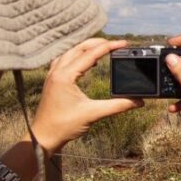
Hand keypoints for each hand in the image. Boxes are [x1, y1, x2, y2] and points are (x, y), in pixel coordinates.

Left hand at [32, 38, 143, 153]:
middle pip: (79, 48)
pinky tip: (85, 61)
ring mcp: (52, 75)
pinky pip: (64, 60)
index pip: (91, 54)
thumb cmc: (64, 126)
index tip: (123, 44)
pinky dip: (76, 55)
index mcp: (66, 76)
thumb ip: (118, 106)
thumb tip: (138, 101)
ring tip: (102, 49)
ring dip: (87, 48)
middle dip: (98, 43)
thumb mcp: (93, 114)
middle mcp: (57, 71)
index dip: (109, 47)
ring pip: (70, 52)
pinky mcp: (52, 80)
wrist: (43, 137)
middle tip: (115, 44)